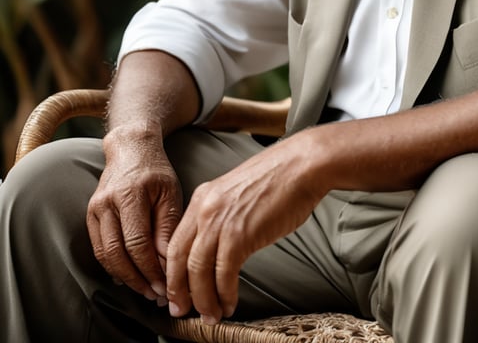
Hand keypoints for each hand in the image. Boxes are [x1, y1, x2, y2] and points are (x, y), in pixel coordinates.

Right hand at [87, 128, 182, 304]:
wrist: (130, 148)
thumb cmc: (155, 171)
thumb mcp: (170, 192)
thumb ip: (167, 226)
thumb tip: (166, 262)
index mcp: (130, 194)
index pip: (137, 242)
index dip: (149, 268)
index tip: (165, 284)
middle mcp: (107, 202)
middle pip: (116, 253)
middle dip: (136, 279)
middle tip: (155, 294)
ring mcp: (95, 209)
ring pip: (104, 254)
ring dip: (124, 277)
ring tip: (145, 289)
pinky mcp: (89, 215)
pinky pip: (99, 248)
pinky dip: (113, 266)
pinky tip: (129, 275)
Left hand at [165, 133, 325, 323]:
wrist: (303, 165)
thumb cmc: (280, 178)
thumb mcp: (238, 192)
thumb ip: (222, 215)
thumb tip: (218, 246)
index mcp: (203, 196)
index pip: (176, 241)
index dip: (173, 270)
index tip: (177, 288)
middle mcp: (206, 208)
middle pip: (179, 259)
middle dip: (178, 290)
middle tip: (182, 309)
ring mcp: (221, 221)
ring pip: (198, 271)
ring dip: (203, 299)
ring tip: (211, 314)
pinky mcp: (240, 235)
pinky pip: (224, 275)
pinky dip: (225, 294)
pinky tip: (230, 303)